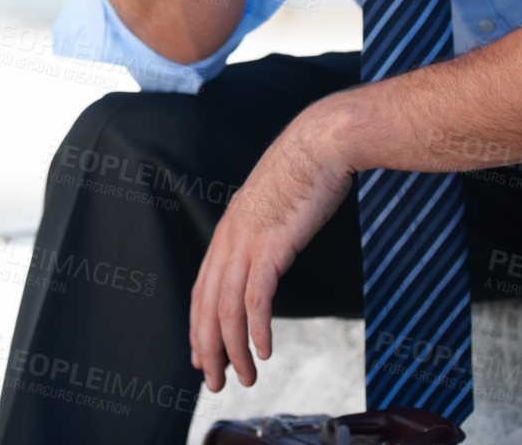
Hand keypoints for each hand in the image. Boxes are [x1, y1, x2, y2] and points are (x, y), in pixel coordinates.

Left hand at [189, 95, 355, 391]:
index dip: (199, 326)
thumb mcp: (277, 203)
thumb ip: (268, 228)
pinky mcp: (272, 245)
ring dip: (234, 349)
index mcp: (229, 229)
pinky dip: (256, 330)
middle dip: (207, 348)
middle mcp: (230, 238)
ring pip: (227, 309)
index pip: (203, 288)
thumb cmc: (307, 170)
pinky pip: (256, 299)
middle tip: (213, 380)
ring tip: (244, 375)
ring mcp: (248, 241)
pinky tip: (265, 350)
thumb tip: (274, 247)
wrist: (322, 142)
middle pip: (206, 305)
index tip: (202, 354)